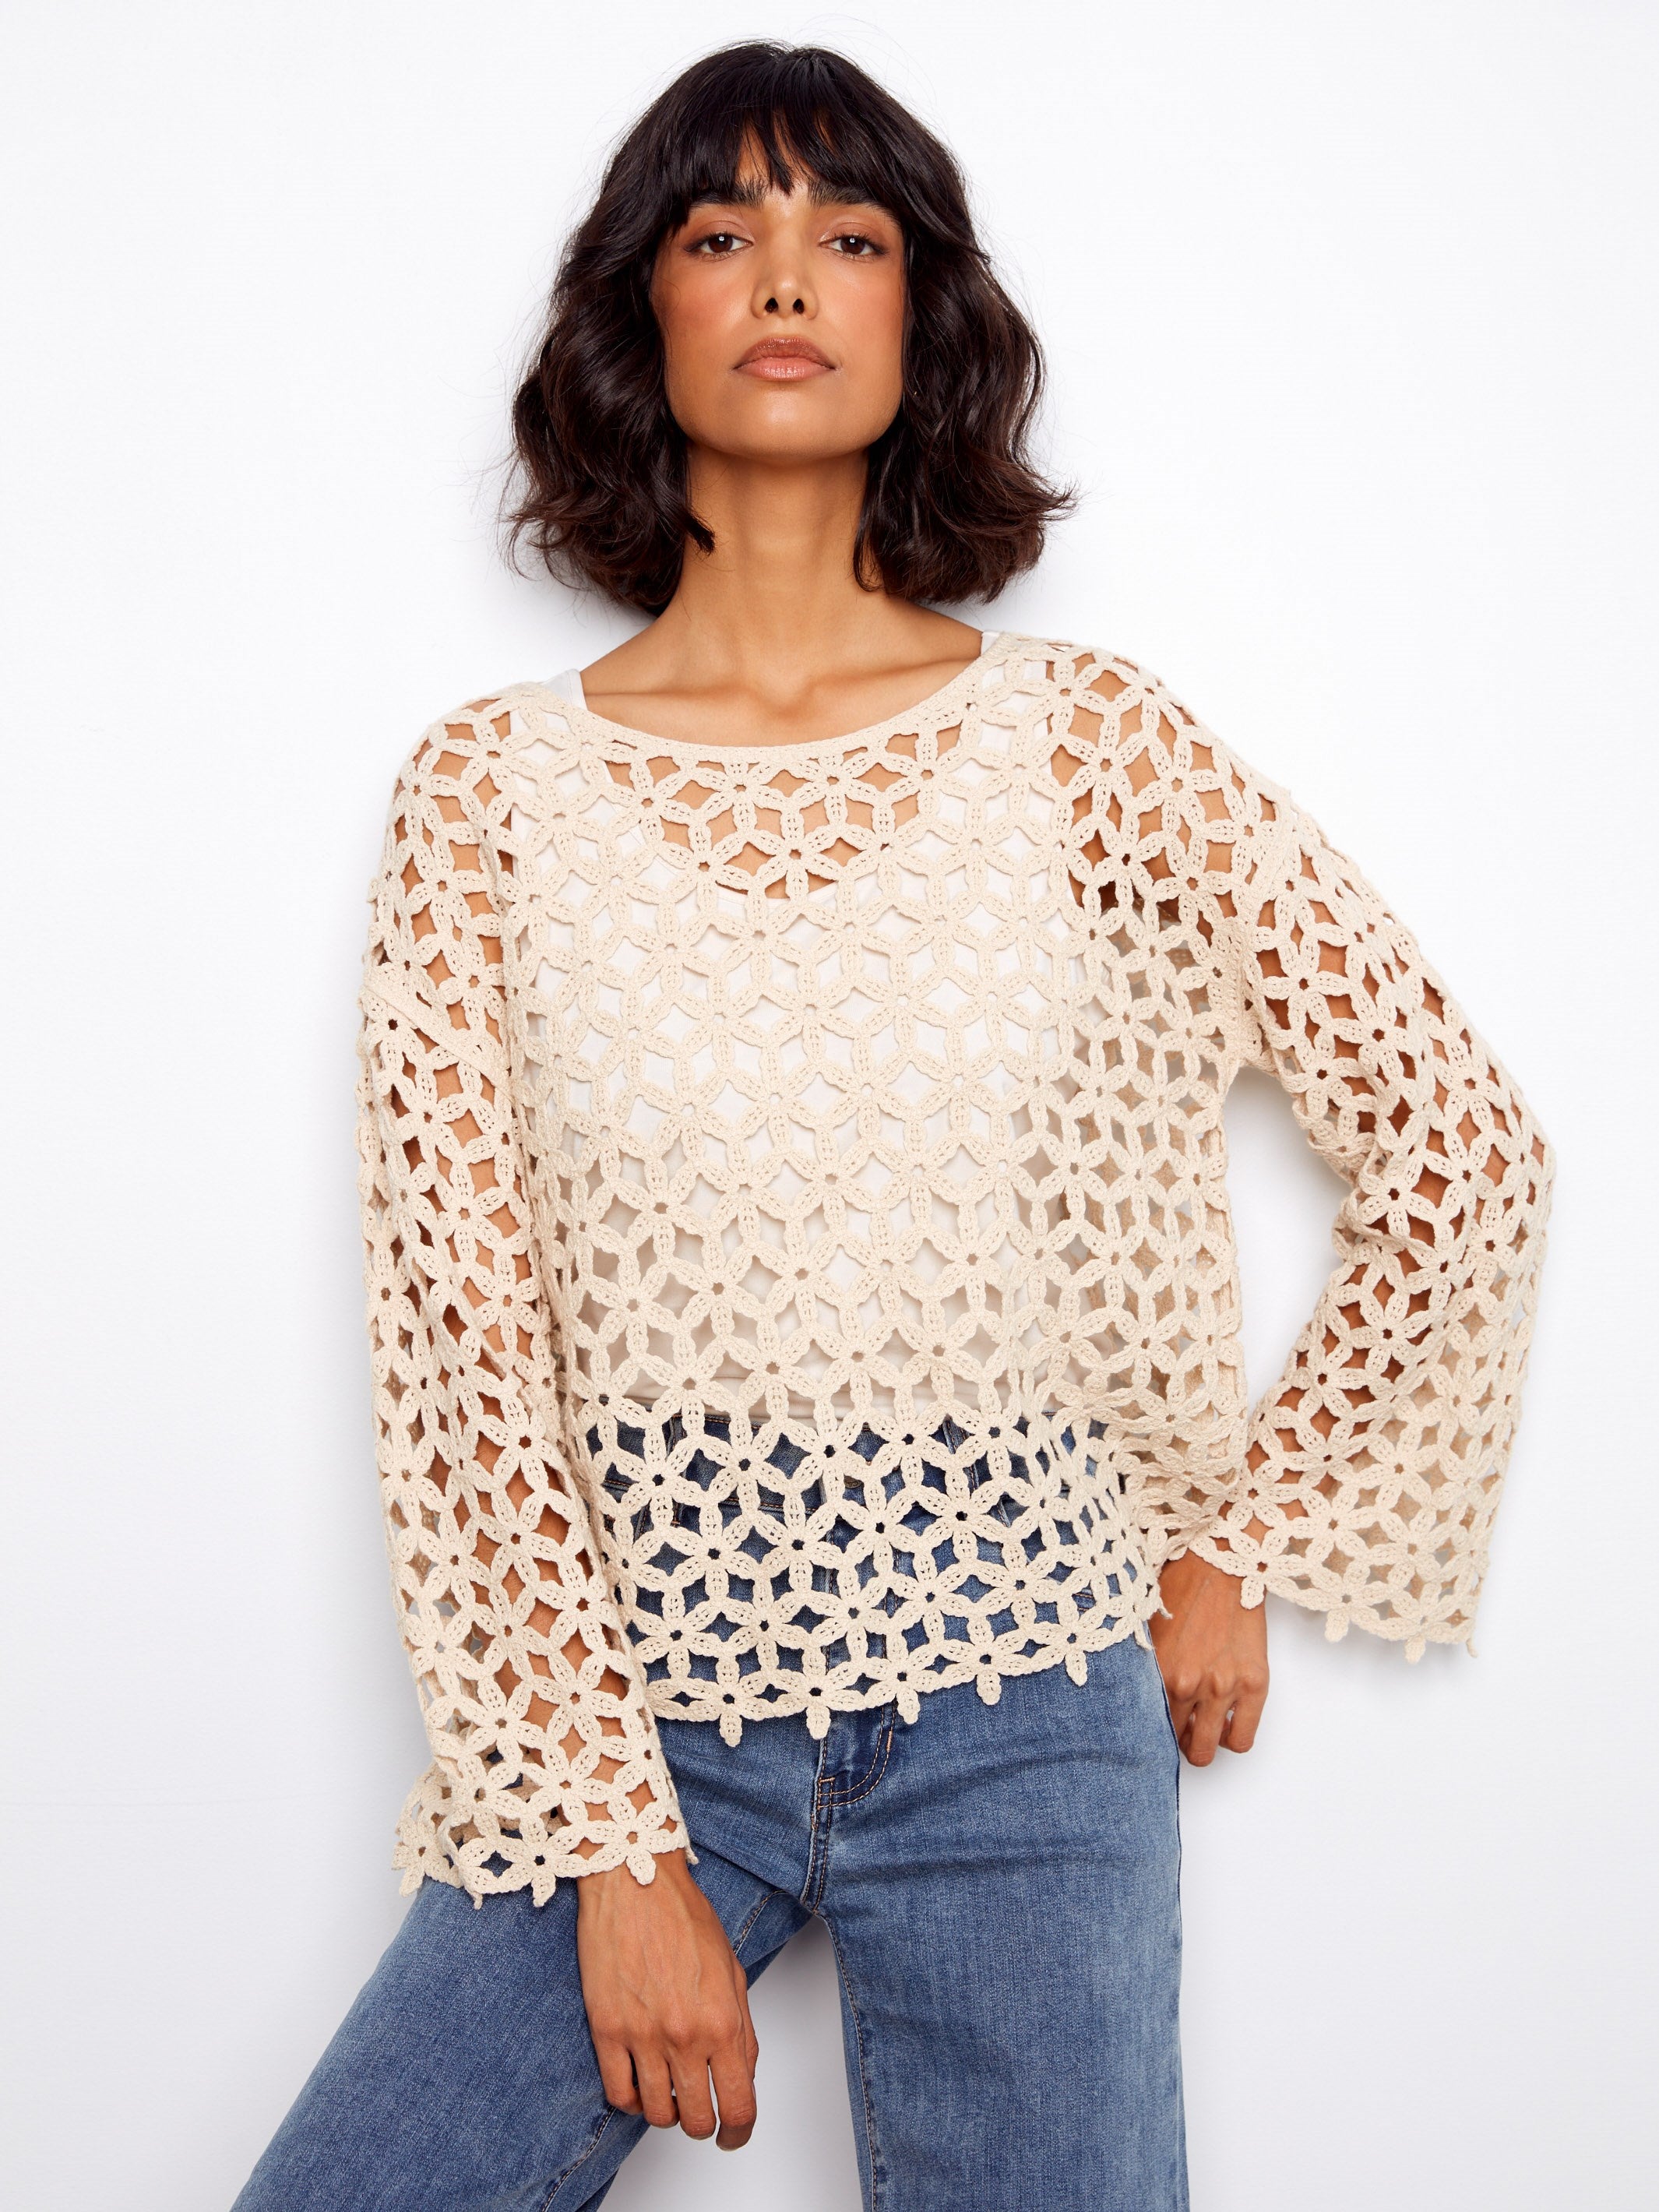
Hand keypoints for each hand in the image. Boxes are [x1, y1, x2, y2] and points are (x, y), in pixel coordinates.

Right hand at [576, 1849, 758, 2149]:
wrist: (634, 1881)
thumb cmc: (682, 1915)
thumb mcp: (731, 1969)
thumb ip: (742, 2027)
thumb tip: (742, 2072)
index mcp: (723, 2020)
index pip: (738, 2106)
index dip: (738, 2132)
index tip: (733, 2134)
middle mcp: (685, 2035)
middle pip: (696, 2120)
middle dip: (702, 2122)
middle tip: (699, 2109)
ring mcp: (643, 2036)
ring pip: (657, 2115)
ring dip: (666, 2110)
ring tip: (668, 2086)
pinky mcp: (606, 2030)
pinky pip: (618, 2095)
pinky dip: (631, 2099)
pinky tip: (639, 2080)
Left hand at [1149, 1552, 1269, 1765]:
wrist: (1222, 1565)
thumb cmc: (1182, 1588)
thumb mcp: (1149, 1629)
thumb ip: (1145, 1667)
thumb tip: (1136, 1695)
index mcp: (1160, 1671)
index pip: (1149, 1727)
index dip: (1152, 1732)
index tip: (1155, 1727)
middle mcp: (1190, 1684)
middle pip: (1177, 1744)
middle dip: (1178, 1741)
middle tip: (1181, 1728)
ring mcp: (1224, 1687)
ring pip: (1209, 1748)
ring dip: (1203, 1743)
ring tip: (1203, 1726)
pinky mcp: (1254, 1683)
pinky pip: (1243, 1738)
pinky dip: (1233, 1738)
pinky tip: (1227, 1722)